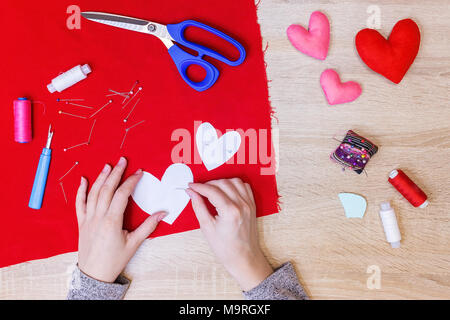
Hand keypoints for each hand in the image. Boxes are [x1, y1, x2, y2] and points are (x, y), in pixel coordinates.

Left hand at [75, 157, 165, 282]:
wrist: (94, 274)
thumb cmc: (114, 260)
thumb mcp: (134, 243)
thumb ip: (148, 226)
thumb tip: (162, 213)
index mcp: (112, 221)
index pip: (122, 195)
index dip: (131, 181)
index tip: (139, 172)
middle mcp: (98, 217)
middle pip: (106, 189)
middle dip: (116, 173)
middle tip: (122, 160)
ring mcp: (88, 219)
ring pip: (93, 193)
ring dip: (100, 178)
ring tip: (108, 166)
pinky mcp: (82, 223)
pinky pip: (79, 204)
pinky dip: (80, 191)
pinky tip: (83, 180)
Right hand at [186, 178, 272, 290]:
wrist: (244, 258)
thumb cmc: (226, 248)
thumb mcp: (207, 228)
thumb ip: (198, 207)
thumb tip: (192, 193)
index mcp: (230, 212)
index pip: (212, 190)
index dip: (199, 187)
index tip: (191, 186)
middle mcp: (241, 205)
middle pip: (223, 183)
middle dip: (208, 184)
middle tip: (199, 189)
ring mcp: (249, 204)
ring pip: (235, 181)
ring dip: (222, 182)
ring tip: (212, 189)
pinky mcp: (252, 205)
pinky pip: (244, 187)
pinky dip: (234, 184)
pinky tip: (226, 190)